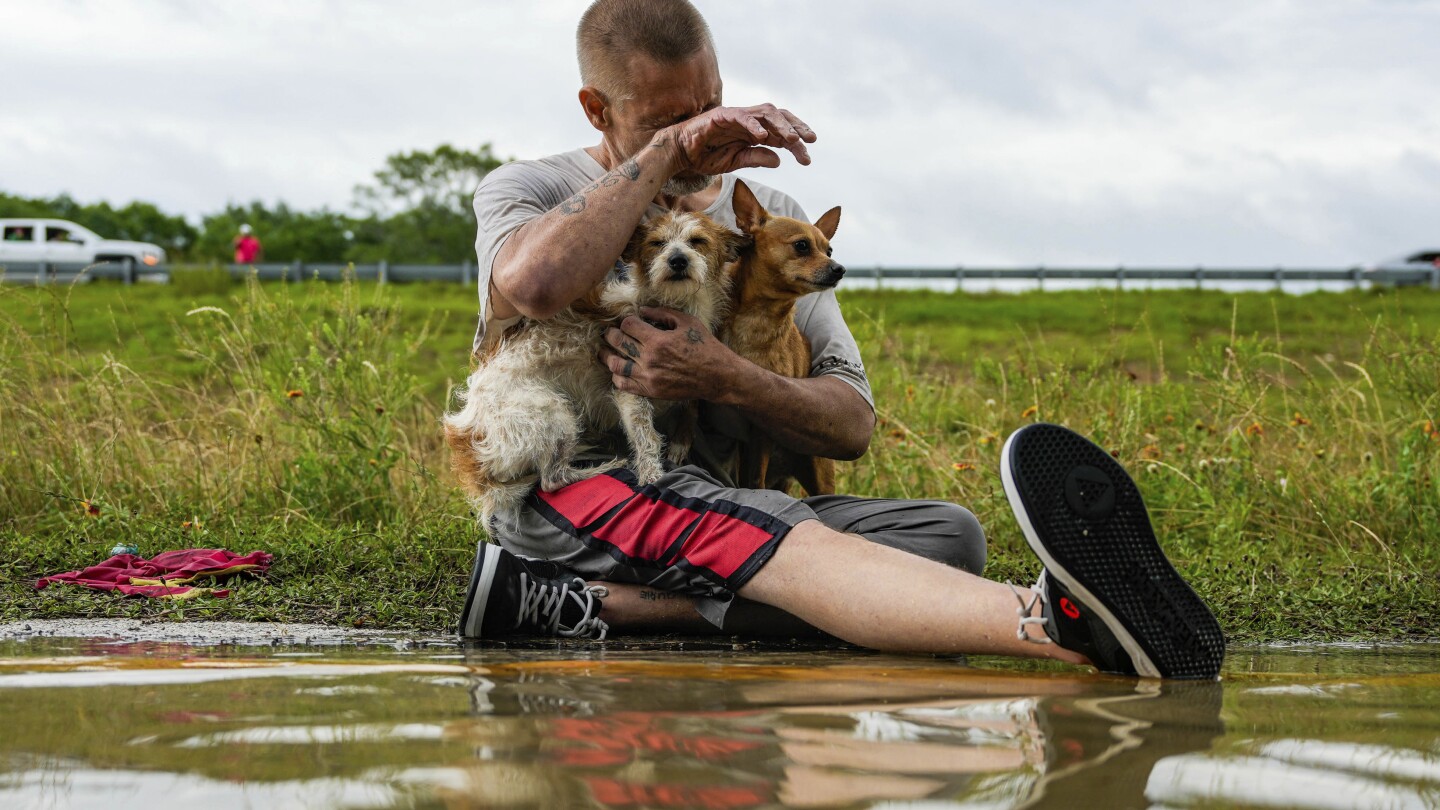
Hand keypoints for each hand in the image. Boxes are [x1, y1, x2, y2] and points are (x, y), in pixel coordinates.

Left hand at [601, 307, 736, 400]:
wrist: (717, 376)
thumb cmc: (705, 346)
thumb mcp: (687, 322)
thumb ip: (662, 314)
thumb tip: (641, 310)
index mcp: (658, 340)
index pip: (628, 325)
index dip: (626, 320)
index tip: (630, 321)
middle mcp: (649, 360)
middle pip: (617, 343)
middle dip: (611, 334)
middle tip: (610, 332)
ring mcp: (648, 377)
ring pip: (615, 365)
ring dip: (607, 356)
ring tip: (605, 351)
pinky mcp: (650, 391)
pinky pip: (623, 385)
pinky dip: (616, 376)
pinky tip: (618, 370)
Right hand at [659, 104, 816, 174]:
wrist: (680, 153)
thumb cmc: (706, 155)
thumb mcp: (735, 162)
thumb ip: (756, 158)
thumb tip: (779, 160)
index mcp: (754, 133)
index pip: (781, 134)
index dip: (796, 145)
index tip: (807, 158)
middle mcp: (749, 122)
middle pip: (779, 117)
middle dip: (796, 128)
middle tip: (810, 141)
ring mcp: (736, 116)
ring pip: (765, 112)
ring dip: (781, 125)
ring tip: (792, 139)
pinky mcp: (721, 115)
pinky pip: (741, 116)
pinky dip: (753, 124)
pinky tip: (764, 136)